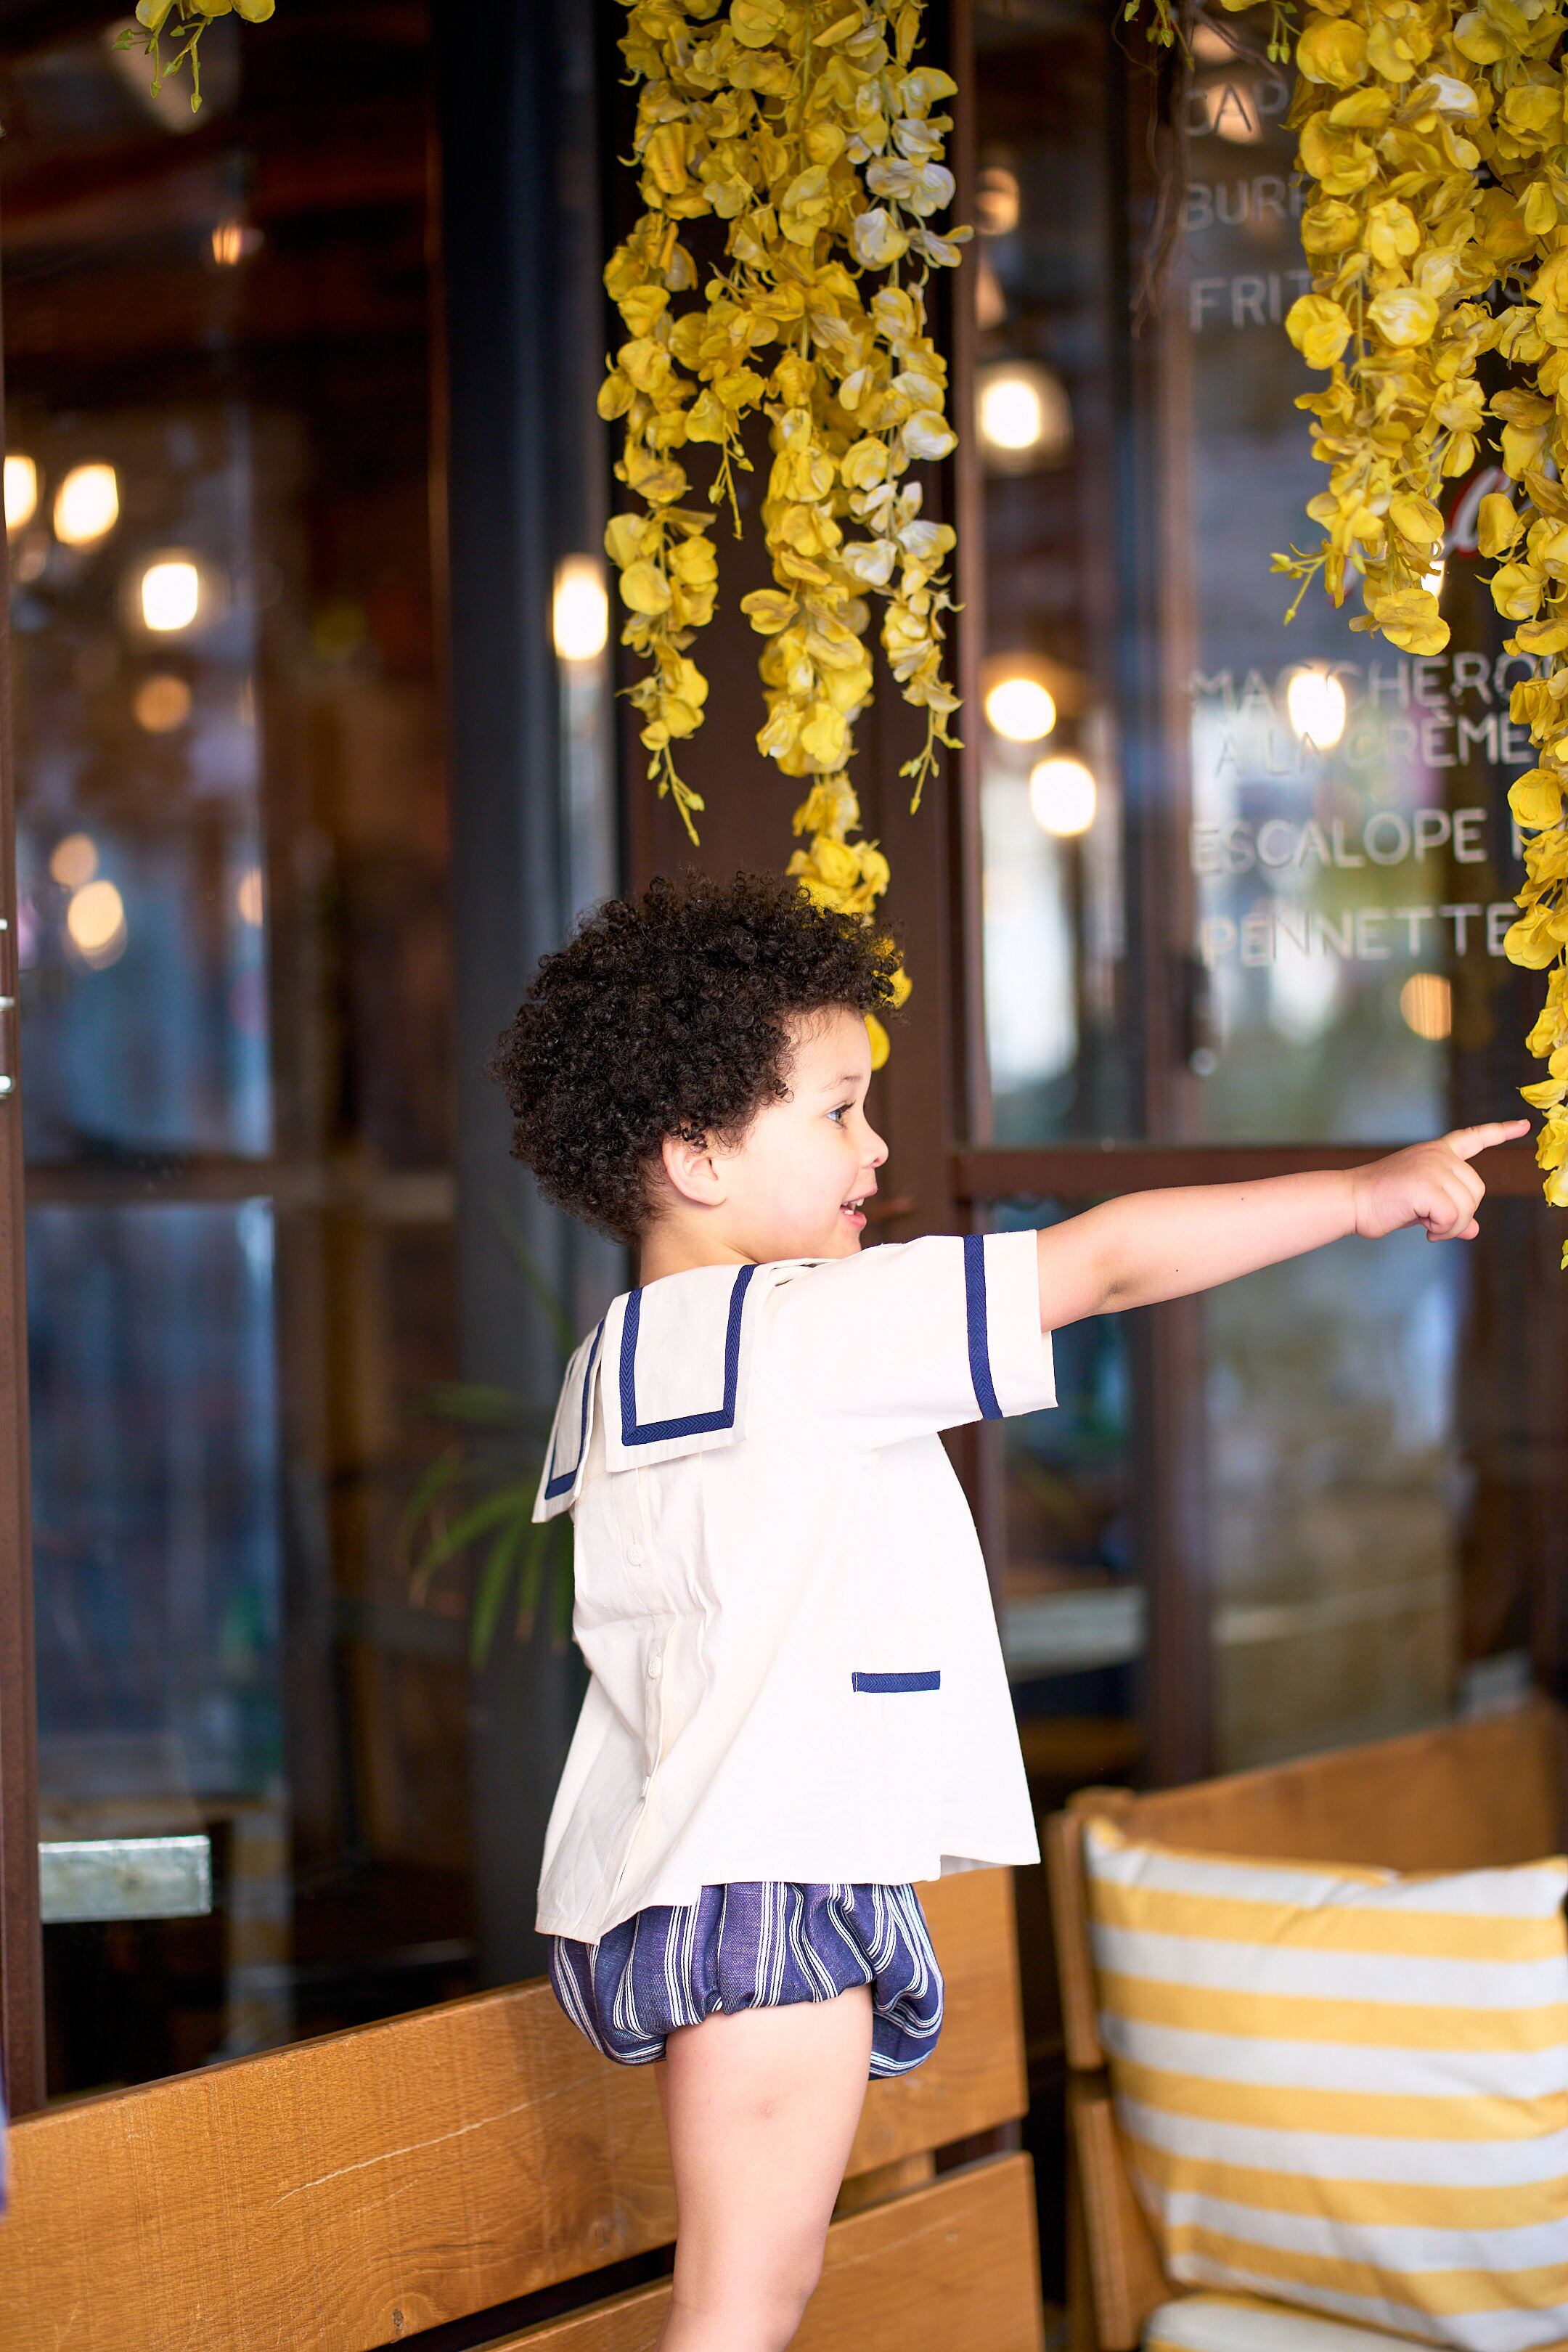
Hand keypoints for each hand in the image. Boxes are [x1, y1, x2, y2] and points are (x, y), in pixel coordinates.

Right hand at [1350, 1121, 1529, 1243]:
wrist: (1350, 1200)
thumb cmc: (1382, 1202)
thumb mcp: (1424, 1206)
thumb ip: (1451, 1212)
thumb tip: (1474, 1229)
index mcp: (1436, 1152)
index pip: (1473, 1137)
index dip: (1500, 1132)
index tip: (1524, 1125)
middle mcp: (1438, 1155)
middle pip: (1477, 1190)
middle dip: (1460, 1214)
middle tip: (1432, 1222)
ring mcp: (1433, 1167)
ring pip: (1467, 1206)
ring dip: (1450, 1225)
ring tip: (1426, 1224)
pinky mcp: (1426, 1185)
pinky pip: (1454, 1217)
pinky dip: (1442, 1230)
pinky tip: (1424, 1228)